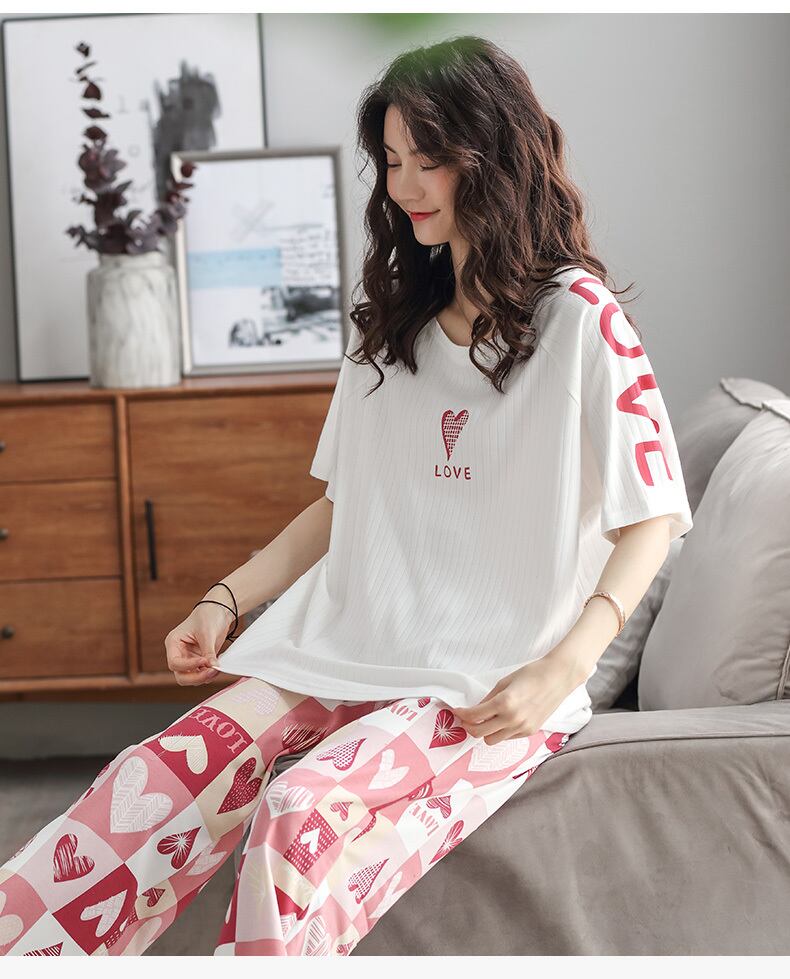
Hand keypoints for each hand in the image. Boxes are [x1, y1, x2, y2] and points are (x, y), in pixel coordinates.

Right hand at [164, 601, 233, 685]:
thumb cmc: (207, 616)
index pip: (175, 662)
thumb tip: (213, 667)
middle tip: (212, 671)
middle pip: (181, 676)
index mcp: (173, 643)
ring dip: (204, 677)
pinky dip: (209, 675)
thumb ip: (208, 651)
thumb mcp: (207, 633)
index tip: (204, 660)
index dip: (189, 665)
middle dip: (196, 677)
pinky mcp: (199, 662)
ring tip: (217, 668)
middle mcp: (179, 653)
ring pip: (191, 678)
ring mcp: (189, 659)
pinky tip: (218, 667)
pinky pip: (202, 674)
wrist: (218, 611)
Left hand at [452, 652, 581, 745]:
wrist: (557, 677)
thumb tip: (475, 711)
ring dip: (485, 732)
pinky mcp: (530, 732)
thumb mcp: (504, 682)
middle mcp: (512, 719)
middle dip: (469, 726)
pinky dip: (501, 731)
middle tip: (466, 719)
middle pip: (479, 733)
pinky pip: (507, 738)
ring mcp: (522, 728)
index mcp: (504, 703)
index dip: (462, 714)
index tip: (457, 711)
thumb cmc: (532, 674)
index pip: (474, 716)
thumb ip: (488, 699)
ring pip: (492, 740)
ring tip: (485, 720)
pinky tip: (503, 719)